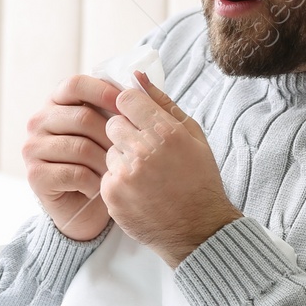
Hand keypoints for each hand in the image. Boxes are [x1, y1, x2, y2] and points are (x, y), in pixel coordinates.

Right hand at [23, 75, 121, 241]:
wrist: (88, 209)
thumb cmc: (104, 162)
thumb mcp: (113, 130)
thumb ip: (123, 104)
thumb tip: (139, 76)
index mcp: (56, 102)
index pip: (76, 84)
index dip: (103, 92)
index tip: (127, 109)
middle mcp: (39, 121)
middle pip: (82, 117)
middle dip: (111, 137)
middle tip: (128, 153)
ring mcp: (32, 148)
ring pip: (80, 147)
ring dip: (105, 163)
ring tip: (116, 172)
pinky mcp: (35, 175)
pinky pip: (74, 173)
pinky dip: (95, 183)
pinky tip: (100, 187)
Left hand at [101, 72, 240, 266]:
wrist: (199, 229)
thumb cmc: (199, 179)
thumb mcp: (193, 135)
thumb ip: (163, 103)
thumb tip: (138, 75)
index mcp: (165, 131)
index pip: (126, 99)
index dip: (131, 108)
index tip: (138, 119)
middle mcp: (143, 151)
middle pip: (112, 123)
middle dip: (125, 133)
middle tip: (144, 150)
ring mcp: (125, 174)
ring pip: (108, 150)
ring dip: (121, 158)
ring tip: (145, 174)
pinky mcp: (112, 195)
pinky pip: (106, 175)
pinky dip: (118, 181)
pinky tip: (139, 191)